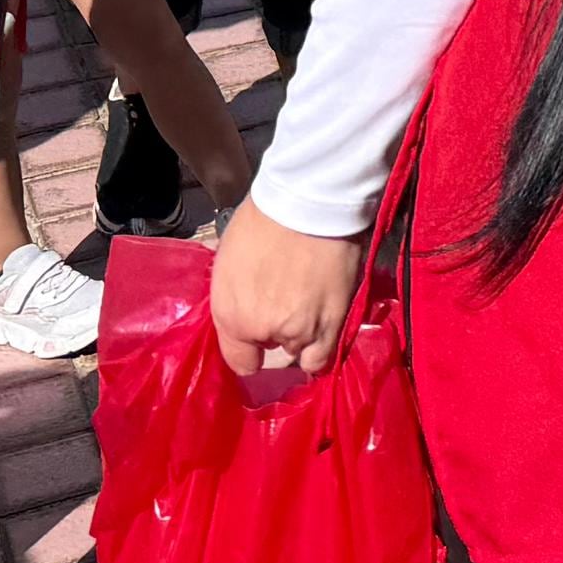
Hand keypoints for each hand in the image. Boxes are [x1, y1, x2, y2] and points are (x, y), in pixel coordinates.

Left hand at [209, 201, 364, 381]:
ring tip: (311, 303)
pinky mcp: (334, 322)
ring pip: (302, 351)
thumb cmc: (263, 219)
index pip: (240, 362)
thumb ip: (235, 295)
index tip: (258, 335)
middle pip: (273, 349)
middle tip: (287, 299)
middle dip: (277, 329)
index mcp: (231, 315)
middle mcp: (263, 330)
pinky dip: (325, 345)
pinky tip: (326, 324)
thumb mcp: (229, 260)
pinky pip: (326, 354)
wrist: (307, 200)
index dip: (249, 348)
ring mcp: (300, 330)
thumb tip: (243, 304)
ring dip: (304, 333)